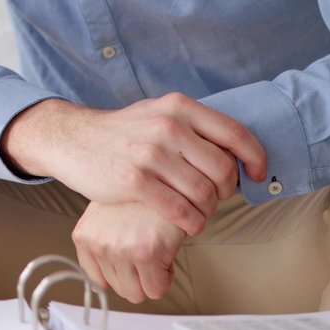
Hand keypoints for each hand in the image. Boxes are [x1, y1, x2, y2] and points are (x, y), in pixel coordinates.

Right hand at [0, 93, 266, 234]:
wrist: (73, 139)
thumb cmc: (121, 132)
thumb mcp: (158, 113)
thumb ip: (193, 126)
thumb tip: (235, 149)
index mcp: (179, 107)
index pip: (234, 133)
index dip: (254, 157)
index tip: (256, 173)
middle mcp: (168, 126)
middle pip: (222, 169)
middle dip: (226, 190)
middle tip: (215, 198)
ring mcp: (150, 153)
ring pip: (204, 193)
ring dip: (207, 211)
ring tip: (198, 213)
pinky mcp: (134, 181)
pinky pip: (180, 210)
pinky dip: (190, 222)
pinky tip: (186, 222)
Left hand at [72, 200, 186, 304]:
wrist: (166, 175)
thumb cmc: (139, 194)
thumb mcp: (105, 213)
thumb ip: (99, 245)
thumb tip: (97, 286)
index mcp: (85, 235)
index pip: (96, 280)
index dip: (119, 273)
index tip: (130, 263)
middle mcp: (99, 244)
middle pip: (120, 289)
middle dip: (138, 277)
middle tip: (147, 251)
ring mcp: (121, 249)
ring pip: (138, 293)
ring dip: (152, 277)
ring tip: (156, 250)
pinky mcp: (146, 252)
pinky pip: (157, 288)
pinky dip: (166, 276)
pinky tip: (165, 250)